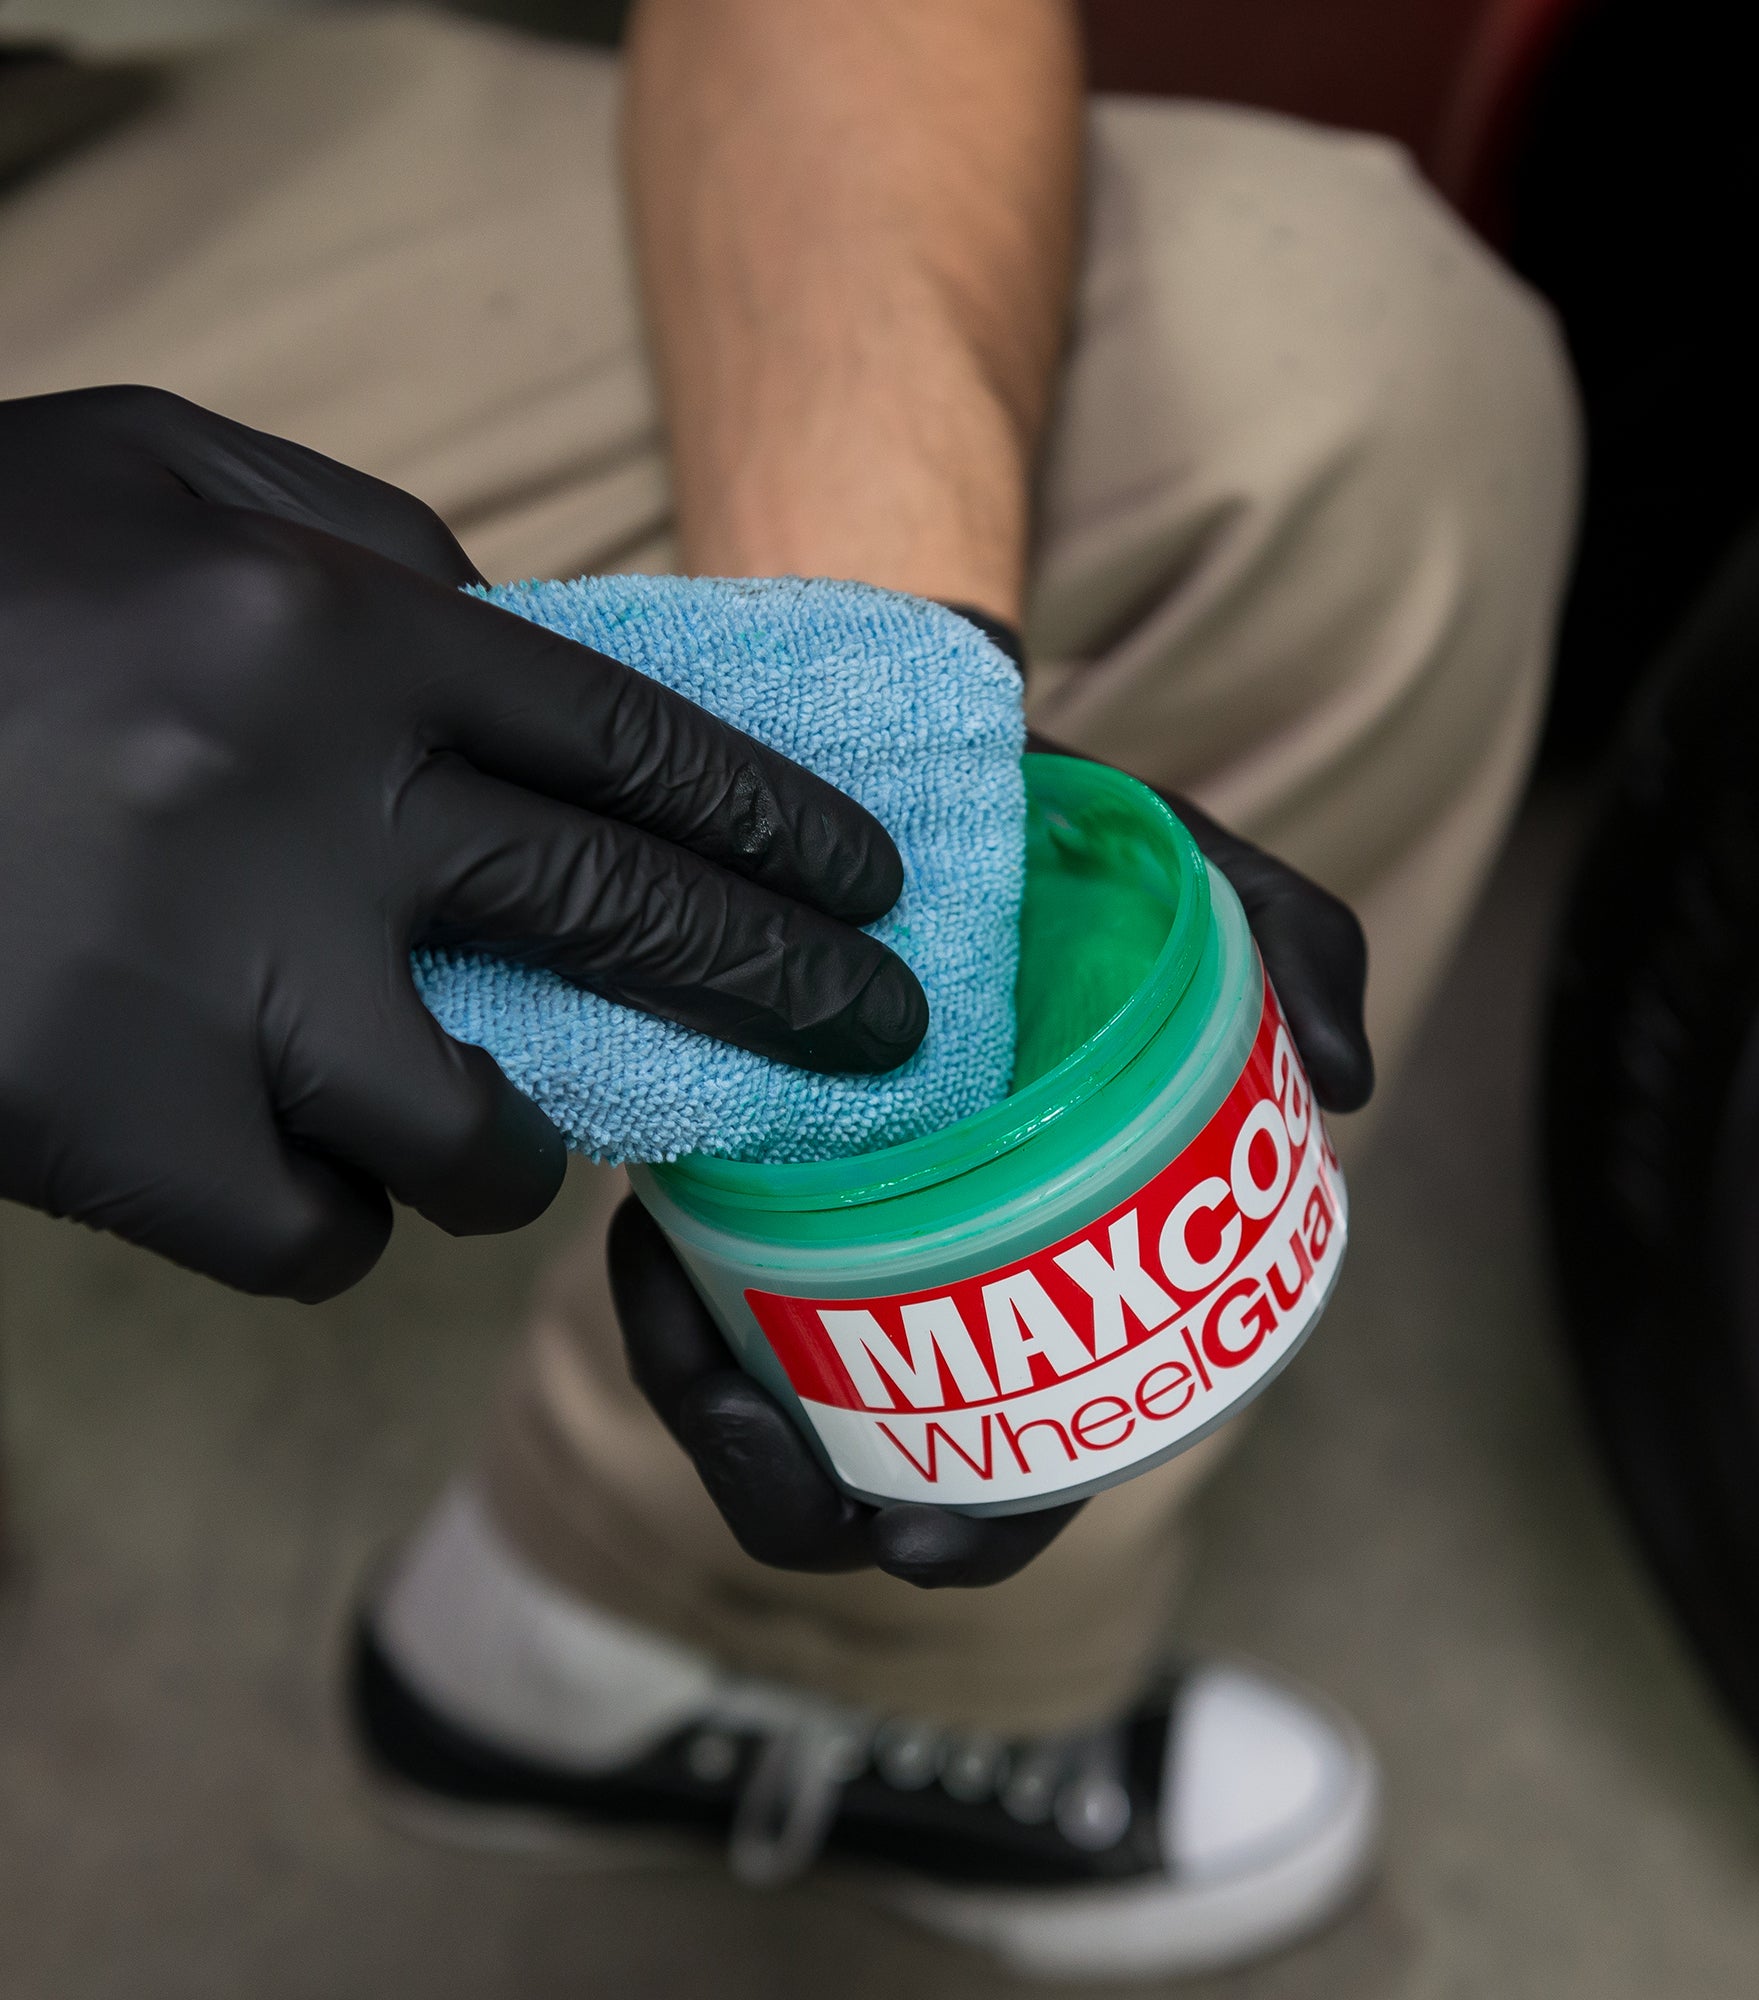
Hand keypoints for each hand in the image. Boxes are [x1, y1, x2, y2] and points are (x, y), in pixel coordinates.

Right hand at [0, 387, 925, 1299]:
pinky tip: (291, 1173)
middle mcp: (305, 800)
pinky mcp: (105, 1135)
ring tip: (480, 1130)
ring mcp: (210, 983)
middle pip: (632, 922)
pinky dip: (333, 1222)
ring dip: (508, 1149)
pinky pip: (315, 1237)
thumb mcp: (153, 474)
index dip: (779, 827)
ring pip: (474, 1133)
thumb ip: (358, 539)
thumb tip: (521, 627)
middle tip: (883, 1038)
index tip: (872, 888)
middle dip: (793, 994)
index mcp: (331, 627)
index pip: (637, 745)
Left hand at [611, 619, 1371, 1589]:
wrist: (912, 779)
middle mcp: (939, 1270)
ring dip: (708, 1403)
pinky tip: (648, 1231)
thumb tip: (1343, 1082)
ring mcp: (822, 1240)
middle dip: (806, 1500)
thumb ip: (1289, 949)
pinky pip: (671, 1297)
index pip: (1037, 1443)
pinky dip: (659, 1300)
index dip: (989, 1521)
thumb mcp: (1182, 877)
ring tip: (687, 1325)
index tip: (927, 1545)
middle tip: (775, 1453)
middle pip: (874, 1463)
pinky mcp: (720, 1191)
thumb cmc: (1059, 853)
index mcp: (1059, 1255)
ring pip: (749, 1403)